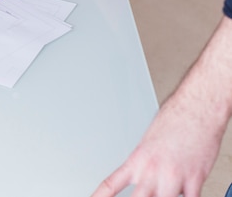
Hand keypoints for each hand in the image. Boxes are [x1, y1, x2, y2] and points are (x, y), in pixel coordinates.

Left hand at [90, 93, 222, 196]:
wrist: (196, 108)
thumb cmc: (174, 117)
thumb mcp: (149, 140)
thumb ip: (145, 161)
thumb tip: (144, 173)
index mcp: (137, 159)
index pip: (111, 184)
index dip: (100, 196)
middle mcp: (152, 170)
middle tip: (141, 196)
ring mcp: (173, 177)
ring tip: (165, 190)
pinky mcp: (194, 179)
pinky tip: (187, 194)